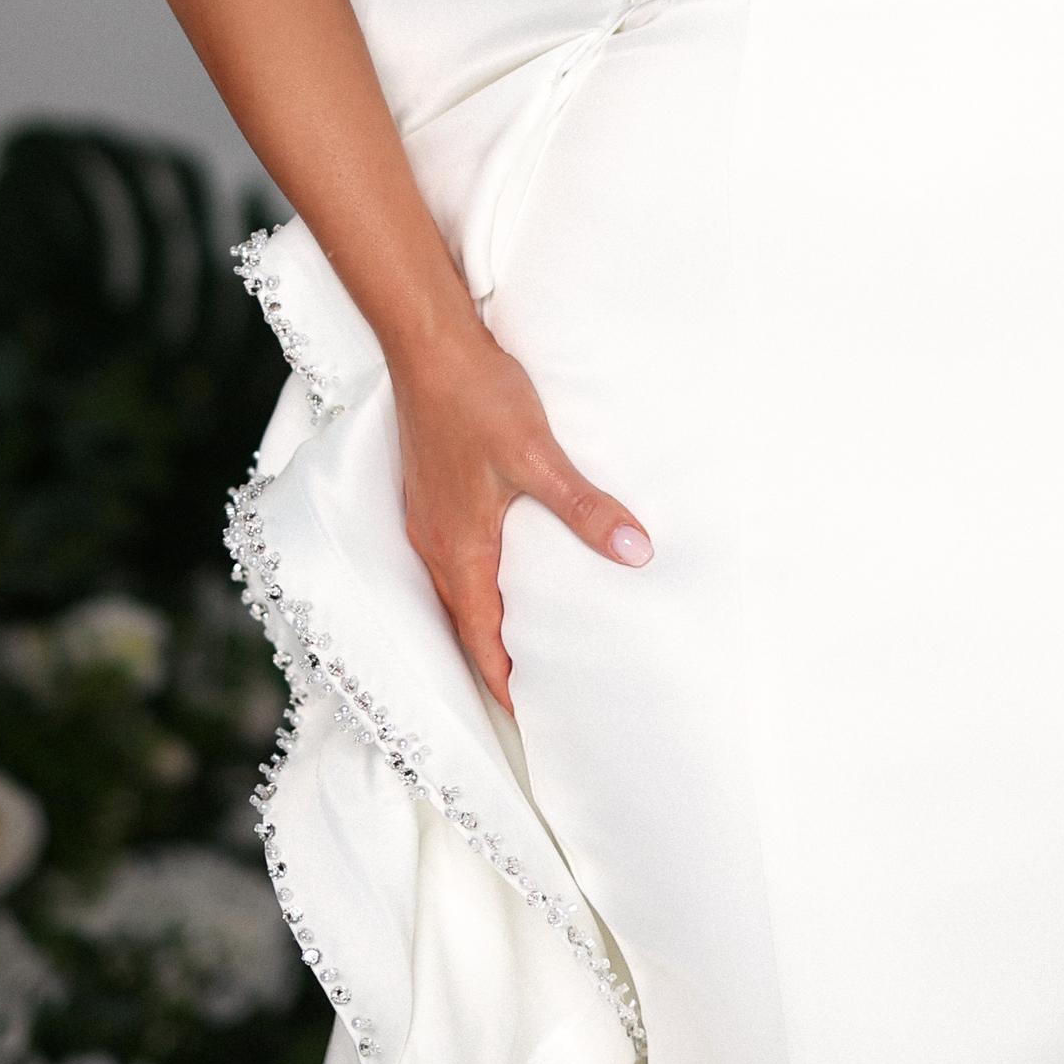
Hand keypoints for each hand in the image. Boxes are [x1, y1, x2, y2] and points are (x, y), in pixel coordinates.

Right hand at [387, 316, 648, 707]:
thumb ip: (586, 508)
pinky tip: (505, 568)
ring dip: (485, 621)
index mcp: (460, 550)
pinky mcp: (431, 492)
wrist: (428, 346)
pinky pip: (453, 557)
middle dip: (496, 661)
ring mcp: (428, 518)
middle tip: (535, 692)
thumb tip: (635, 552)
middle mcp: (435, 543)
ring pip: (457, 590)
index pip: (481, 639)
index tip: (530, 718)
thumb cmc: (478, 399)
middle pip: (464, 623)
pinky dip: (477, 582)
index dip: (505, 682)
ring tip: (522, 643)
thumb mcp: (539, 456)